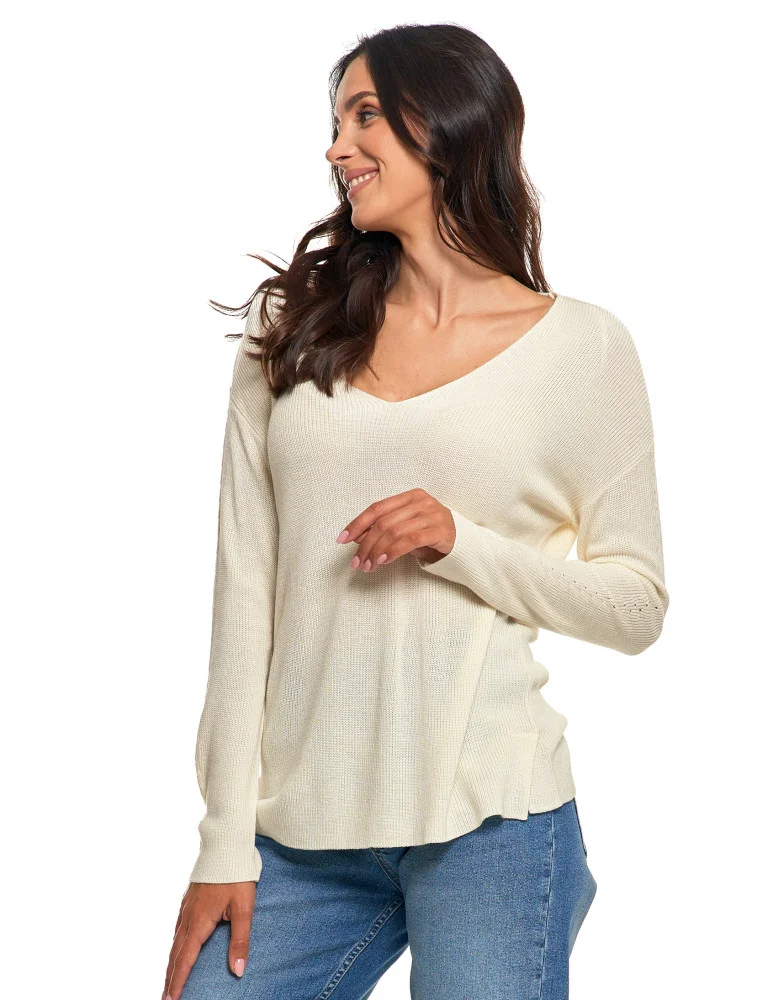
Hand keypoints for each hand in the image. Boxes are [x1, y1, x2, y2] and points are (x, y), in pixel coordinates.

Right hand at [162, 881, 255, 999]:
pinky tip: (178, 947)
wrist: (225, 845)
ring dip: (171, 963)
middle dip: (170, 978)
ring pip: (175, 941)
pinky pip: (178, 928)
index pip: (185, 960)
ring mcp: (186, 907)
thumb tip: (238, 971)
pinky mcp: (189, 900)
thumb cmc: (236, 876)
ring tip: (169, 980)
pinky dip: (175, 945)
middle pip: (176, 954)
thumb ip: (240, 940)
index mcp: (199, 922)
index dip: (178, 982)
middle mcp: (188, 917)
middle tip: (165, 998)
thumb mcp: (243, 909)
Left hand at [335, 488, 455, 570]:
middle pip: (384, 522)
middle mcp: (421, 501)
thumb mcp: (404, 530)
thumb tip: (355, 538)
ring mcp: (432, 514)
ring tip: (369, 566)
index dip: (357, 524)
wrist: (464, 543)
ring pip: (395, 531)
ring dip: (377, 551)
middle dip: (366, 544)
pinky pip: (411, 540)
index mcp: (410, 496)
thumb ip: (382, 531)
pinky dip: (394, 551)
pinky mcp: (441, 530)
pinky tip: (384, 561)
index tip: (342, 539)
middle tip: (357, 562)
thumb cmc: (431, 535)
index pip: (377, 508)